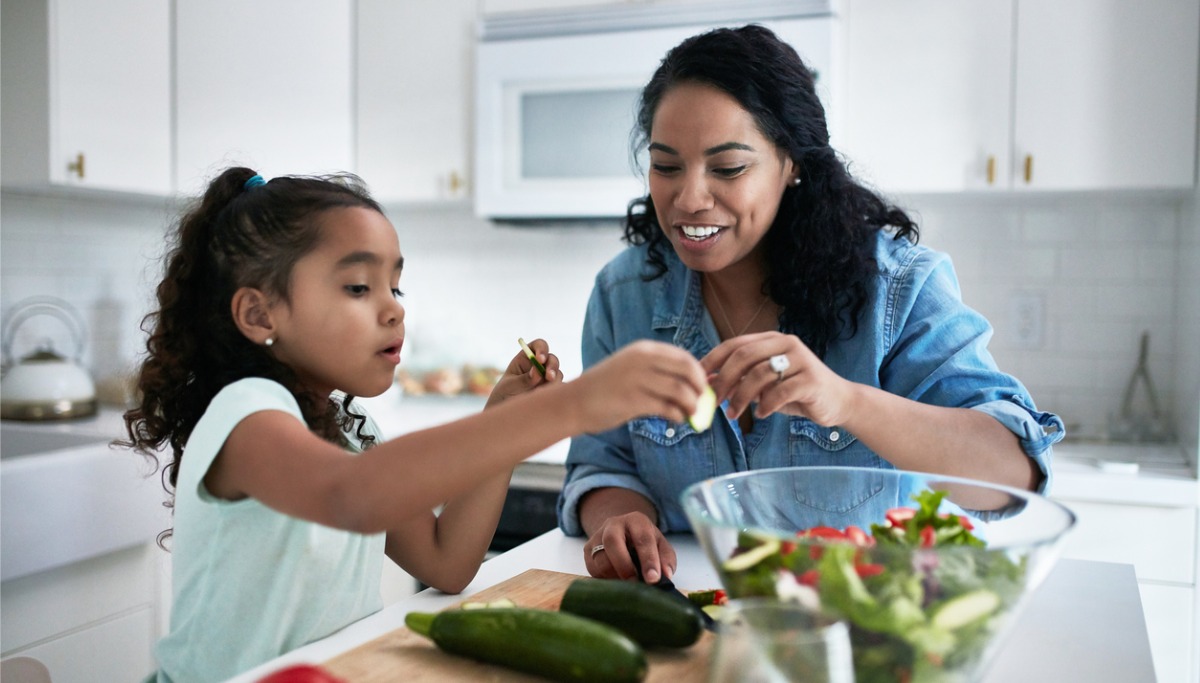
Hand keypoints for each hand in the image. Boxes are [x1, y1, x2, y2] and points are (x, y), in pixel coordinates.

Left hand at [486, 338, 560, 407]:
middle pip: (552, 359)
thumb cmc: (504, 395)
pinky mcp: (551, 390)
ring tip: (543, 391)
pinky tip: (546, 398)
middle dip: (552, 366)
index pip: (539, 346)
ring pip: (557, 374)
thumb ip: (524, 379)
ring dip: (554, 380)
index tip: (540, 359)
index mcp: (526, 358)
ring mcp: (546, 378)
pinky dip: (556, 392)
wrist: (506, 413)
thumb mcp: (510, 386)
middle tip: (548, 377)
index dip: (542, 349)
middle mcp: (539, 366)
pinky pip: (559, 389)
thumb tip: (538, 371)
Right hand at [571, 340, 707, 432]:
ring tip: (691, 414)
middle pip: (687, 370)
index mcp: (643, 350)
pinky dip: (678, 415)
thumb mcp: (630, 368)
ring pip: (680, 391)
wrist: (574, 402)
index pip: (684, 357)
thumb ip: (657, 371)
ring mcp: (637, 379)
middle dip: (700, 387)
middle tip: (702, 402)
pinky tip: (677, 419)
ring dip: (692, 405)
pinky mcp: (633, 401)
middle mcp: (642, 360)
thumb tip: (691, 384)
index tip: (702, 387)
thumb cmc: (605, 388)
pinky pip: (667, 408)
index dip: (699, 373)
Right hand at [584, 511, 676, 582]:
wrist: (623, 532)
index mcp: (636, 520)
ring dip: (614, 576)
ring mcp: (597, 536)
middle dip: (624, 566)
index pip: (643, 538)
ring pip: (600, 559)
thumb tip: (665, 576)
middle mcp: (614, 524)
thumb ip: (666, 559)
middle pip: (612, 541)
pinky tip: (616, 581)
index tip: (653, 580)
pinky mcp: (587, 549)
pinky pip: (592, 569)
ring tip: (627, 585)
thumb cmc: (644, 542)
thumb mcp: (660, 546)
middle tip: (634, 583)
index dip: (648, 560)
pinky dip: (604, 579)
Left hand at [702, 331, 855, 425]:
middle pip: (744, 356)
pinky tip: (760, 414)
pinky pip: (780, 392)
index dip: (713, 360)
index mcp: (772, 340)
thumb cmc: (795, 392)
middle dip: (724, 380)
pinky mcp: (812, 379)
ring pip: (759, 375)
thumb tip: (707, 383)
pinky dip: (765, 405)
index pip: (735, 344)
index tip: (698, 378)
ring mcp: (801, 360)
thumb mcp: (764, 385)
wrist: (837, 401)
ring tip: (733, 414)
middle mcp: (786, 344)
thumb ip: (740, 380)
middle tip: (713, 401)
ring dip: (740, 397)